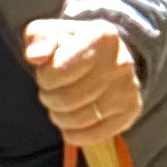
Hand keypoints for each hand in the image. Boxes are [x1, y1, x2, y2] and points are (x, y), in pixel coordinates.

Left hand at [24, 17, 142, 142]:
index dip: (44, 77)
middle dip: (50, 98)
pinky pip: (93, 135)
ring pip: (78, 119)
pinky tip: (72, 123)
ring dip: (60, 117)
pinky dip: (75, 133)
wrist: (110, 54)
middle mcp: (120, 62)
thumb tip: (35, 56)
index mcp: (101, 37)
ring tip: (60, 106)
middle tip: (51, 92)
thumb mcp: (52, 31)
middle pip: (67, 99)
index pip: (57, 71)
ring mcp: (128, 88)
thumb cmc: (74, 44)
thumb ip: (39, 38)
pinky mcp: (131, 110)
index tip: (47, 73)